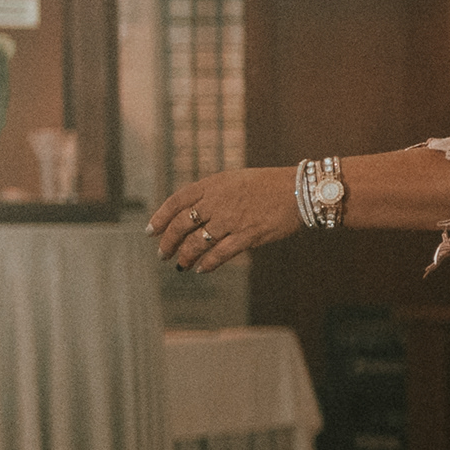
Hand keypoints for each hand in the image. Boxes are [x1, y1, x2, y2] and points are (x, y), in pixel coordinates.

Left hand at [149, 166, 298, 272]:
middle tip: (162, 254)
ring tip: (181, 265)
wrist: (298, 190)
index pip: (176, 202)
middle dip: (168, 242)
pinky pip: (221, 253)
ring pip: (198, 242)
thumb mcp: (234, 180)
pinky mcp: (248, 235)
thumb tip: (192, 215)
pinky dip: (208, 263)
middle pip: (182, 225)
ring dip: (185, 256)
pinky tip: (202, 268)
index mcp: (212, 185)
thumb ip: (212, 194)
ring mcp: (232, 219)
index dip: (160, 218)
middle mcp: (218, 202)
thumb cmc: (267, 185)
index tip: (151, 231)